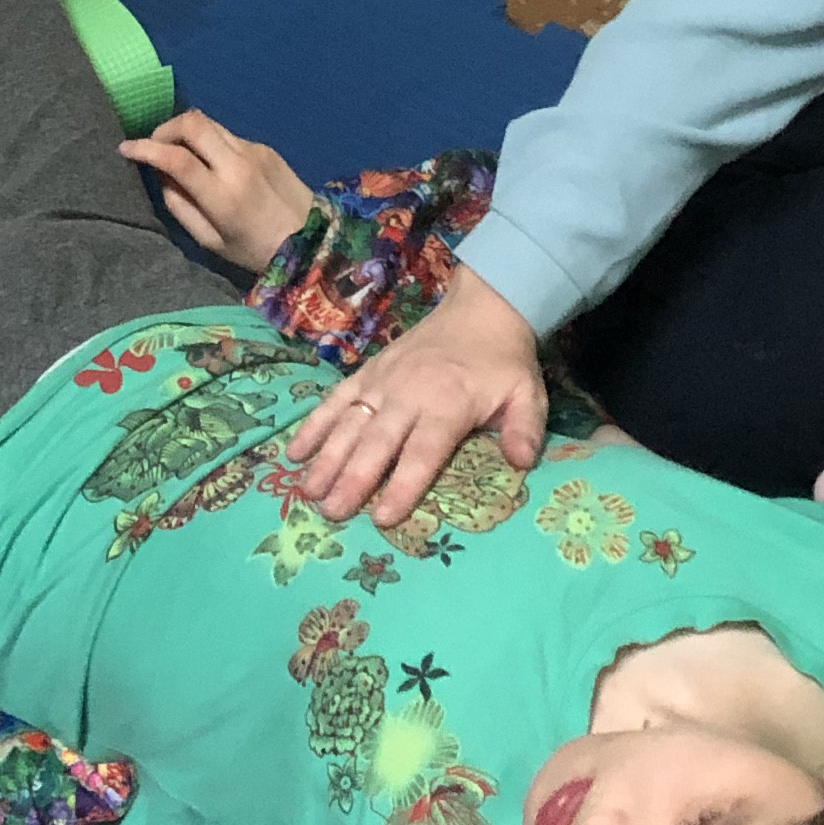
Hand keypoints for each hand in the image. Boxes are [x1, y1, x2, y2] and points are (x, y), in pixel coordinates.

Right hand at [133, 106, 317, 271]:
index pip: (175, 158)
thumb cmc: (255, 251)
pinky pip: (228, 135)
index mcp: (222, 195)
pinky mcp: (265, 146)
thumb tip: (160, 175)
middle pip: (192, 122)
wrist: (313, 240)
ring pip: (209, 123)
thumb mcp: (211, 241)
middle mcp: (237, 164)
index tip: (125, 149)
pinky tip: (212, 165)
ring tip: (178, 153)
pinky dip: (210, 143)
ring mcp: (254, 150)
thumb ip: (180, 206)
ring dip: (186, 132)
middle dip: (164, 128)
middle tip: (154, 146)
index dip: (144, 148)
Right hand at [287, 264, 546, 530]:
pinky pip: (336, 398)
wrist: (482, 307)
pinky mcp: (369, 371)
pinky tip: (295, 451)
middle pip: (377, 442)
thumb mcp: (528, 394)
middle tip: (332, 513)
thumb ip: (525, 429)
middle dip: (353, 478)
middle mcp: (408, 393)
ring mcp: (383, 380)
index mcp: (448, 404)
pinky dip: (315, 423)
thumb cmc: (504, 362)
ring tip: (309, 491)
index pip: (422, 452)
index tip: (382, 517)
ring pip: (350, 423)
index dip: (403, 484)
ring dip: (327, 457)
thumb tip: (521, 464)